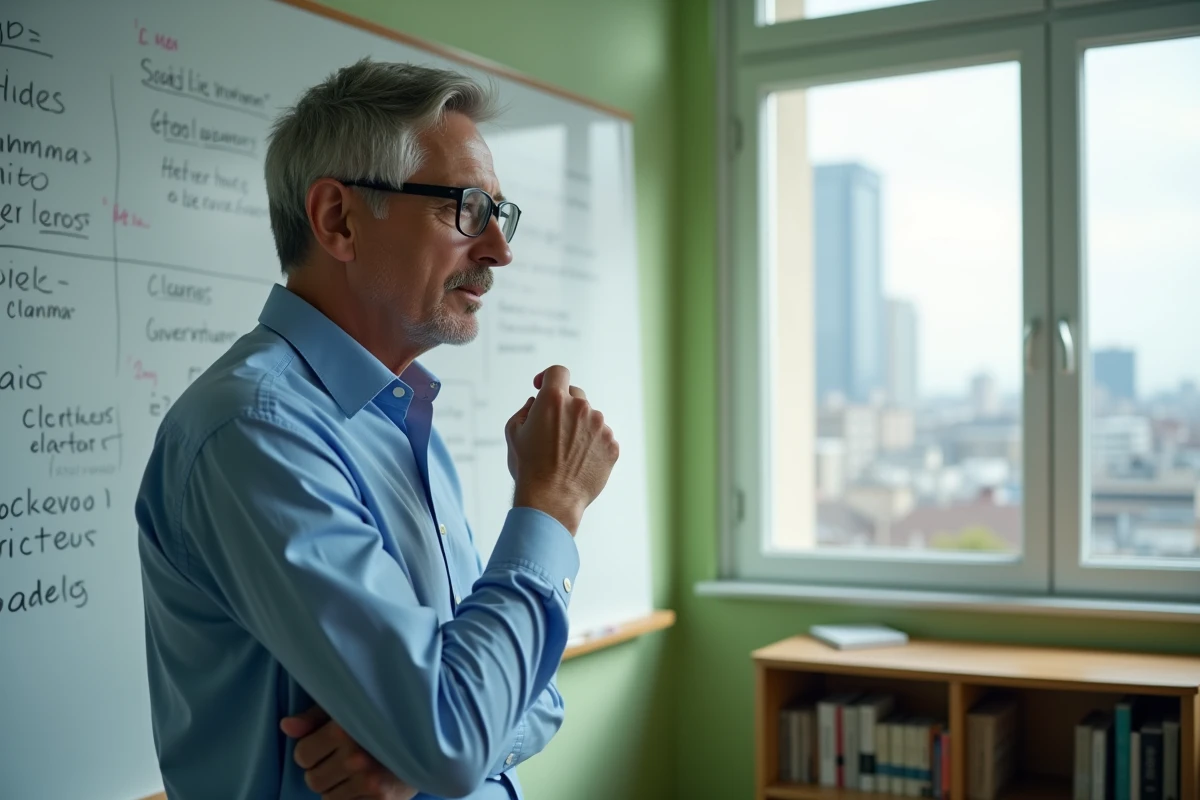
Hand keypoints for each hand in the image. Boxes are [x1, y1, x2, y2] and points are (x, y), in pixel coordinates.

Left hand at [280, 705, 416, 799]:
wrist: (428, 737)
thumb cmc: (381, 718)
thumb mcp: (347, 708)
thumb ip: (314, 717)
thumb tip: (285, 727)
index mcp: (344, 729)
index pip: (302, 754)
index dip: (311, 751)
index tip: (326, 744)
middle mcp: (356, 756)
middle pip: (312, 779)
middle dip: (323, 770)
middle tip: (342, 758)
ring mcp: (369, 780)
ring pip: (327, 797)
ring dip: (337, 786)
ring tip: (356, 769)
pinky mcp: (381, 799)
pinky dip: (351, 798)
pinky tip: (364, 782)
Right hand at [505, 365, 618, 534]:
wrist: (552, 500)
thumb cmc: (528, 467)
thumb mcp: (513, 433)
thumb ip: (526, 409)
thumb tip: (537, 403)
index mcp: (554, 400)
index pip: (557, 372)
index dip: (548, 377)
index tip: (542, 386)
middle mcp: (581, 408)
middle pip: (575, 395)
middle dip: (563, 407)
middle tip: (552, 431)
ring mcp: (600, 427)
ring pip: (590, 419)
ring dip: (579, 428)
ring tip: (564, 454)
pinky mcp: (612, 445)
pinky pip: (602, 437)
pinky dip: (592, 445)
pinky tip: (578, 463)